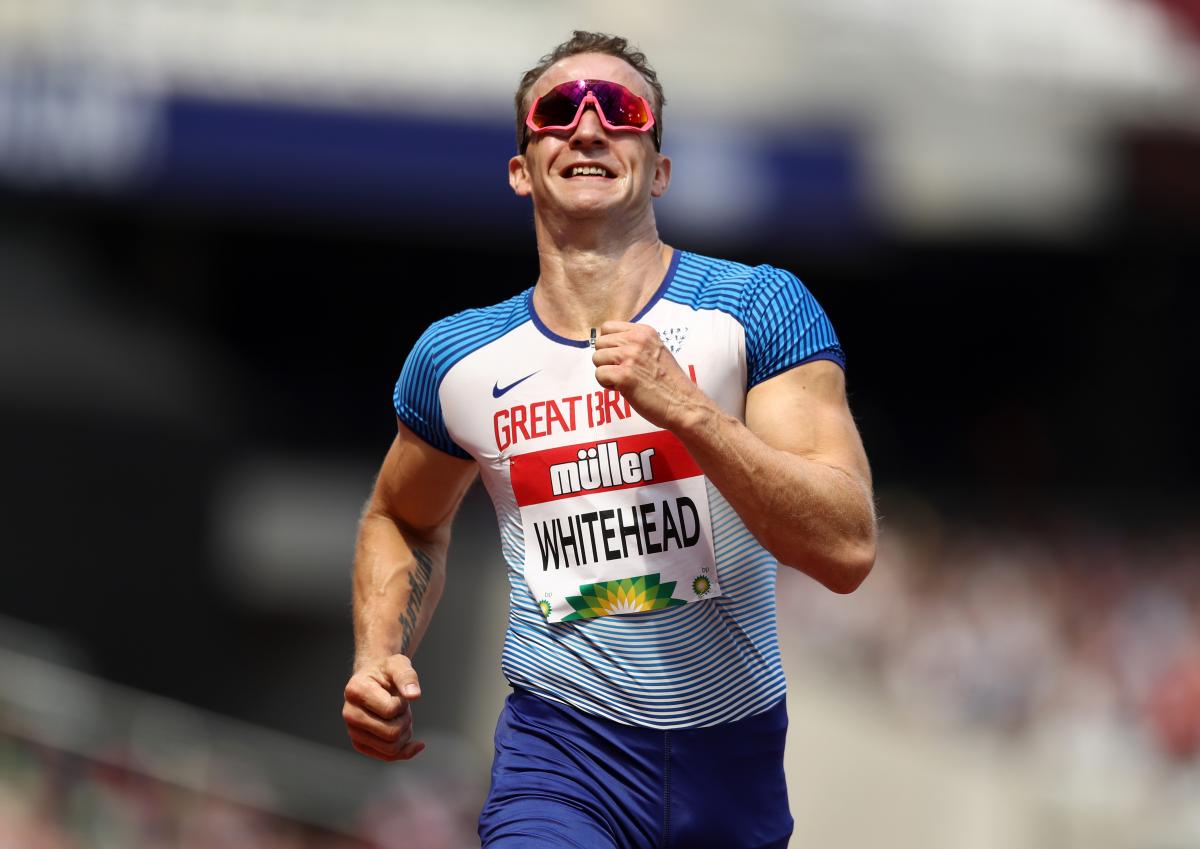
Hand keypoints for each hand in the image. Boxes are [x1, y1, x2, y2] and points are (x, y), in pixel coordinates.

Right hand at [342, 654, 424, 760]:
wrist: (373, 679)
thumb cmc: (386, 671)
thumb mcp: (398, 664)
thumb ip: (407, 677)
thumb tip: (414, 695)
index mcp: (355, 691)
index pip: (390, 710)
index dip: (402, 704)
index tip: (398, 694)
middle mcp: (349, 713)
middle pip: (391, 734)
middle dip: (405, 721)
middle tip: (402, 707)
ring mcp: (352, 731)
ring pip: (391, 749)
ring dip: (405, 733)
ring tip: (400, 716)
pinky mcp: (359, 743)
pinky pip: (387, 756)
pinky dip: (403, 749)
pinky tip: (408, 736)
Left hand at [592, 320, 708, 430]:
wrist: (683, 403)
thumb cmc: (668, 382)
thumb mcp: (655, 350)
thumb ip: (634, 344)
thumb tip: (607, 344)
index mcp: (644, 331)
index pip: (607, 328)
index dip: (609, 345)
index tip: (622, 359)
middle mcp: (636, 340)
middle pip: (599, 343)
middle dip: (607, 360)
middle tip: (624, 372)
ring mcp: (630, 356)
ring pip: (596, 359)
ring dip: (607, 373)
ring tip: (626, 381)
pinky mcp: (623, 375)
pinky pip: (599, 375)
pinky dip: (608, 386)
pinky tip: (625, 389)